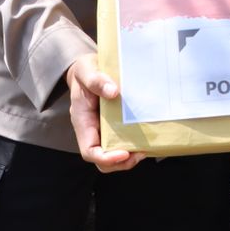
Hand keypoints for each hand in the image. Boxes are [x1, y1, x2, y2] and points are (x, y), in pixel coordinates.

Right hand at [66, 54, 144, 172]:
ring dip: (129, 157)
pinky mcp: (114, 126)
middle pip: (102, 160)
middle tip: (141, 153)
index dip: (106, 158)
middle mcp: (92, 130)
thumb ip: (96, 80)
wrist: (88, 67)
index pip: (89, 151)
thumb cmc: (84, 70)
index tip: (124, 153)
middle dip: (121, 163)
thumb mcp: (87, 70)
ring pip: (113, 154)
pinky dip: (133, 144)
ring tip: (146, 148)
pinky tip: (147, 138)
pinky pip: (122, 142)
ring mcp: (102, 130)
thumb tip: (113, 92)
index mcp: (82, 121)